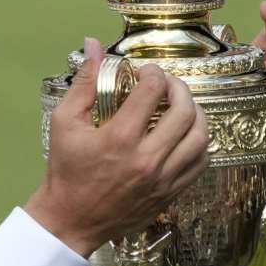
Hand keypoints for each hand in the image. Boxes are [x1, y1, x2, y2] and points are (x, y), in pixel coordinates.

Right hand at [25, 38, 209, 256]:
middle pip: (184, 110)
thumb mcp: (64, 122)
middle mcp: (146, 159)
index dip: (153, 73)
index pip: (152, 91)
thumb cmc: (65, 171)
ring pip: (201, 137)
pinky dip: (199, 142)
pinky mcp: (170, 194)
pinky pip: (201, 162)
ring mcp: (163, 179)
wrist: (70, 221)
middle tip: (167, 84)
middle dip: (179, 87)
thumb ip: (85, 82)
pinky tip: (186, 134)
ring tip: (181, 106)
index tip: (145, 72)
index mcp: (119, 138)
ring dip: (196, 113)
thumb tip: (94, 44)